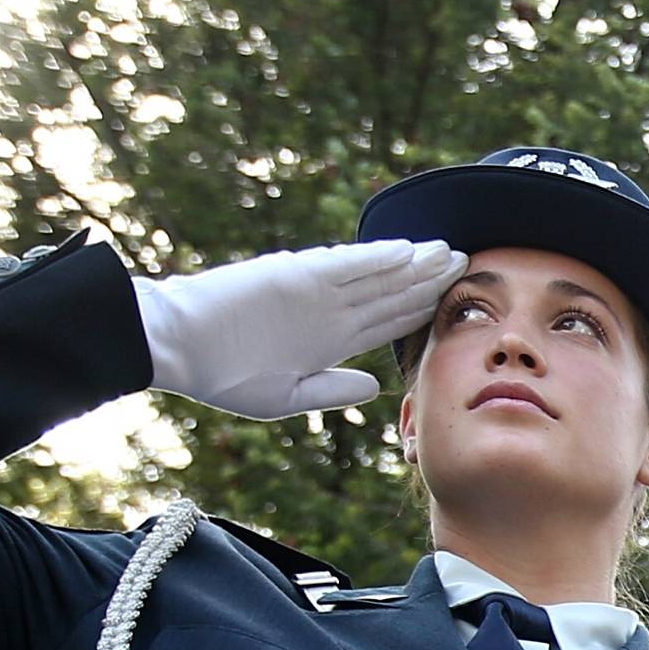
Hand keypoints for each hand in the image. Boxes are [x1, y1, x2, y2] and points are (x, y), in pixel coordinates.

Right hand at [130, 237, 468, 418]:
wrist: (180, 348)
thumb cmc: (224, 377)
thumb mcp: (288, 395)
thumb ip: (333, 388)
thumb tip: (375, 385)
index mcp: (327, 340)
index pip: (385, 323)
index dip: (420, 313)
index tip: (455, 307)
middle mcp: (327, 310)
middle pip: (390, 294)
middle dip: (429, 283)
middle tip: (468, 268)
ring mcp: (313, 289)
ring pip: (376, 275)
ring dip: (413, 265)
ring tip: (450, 255)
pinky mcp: (295, 275)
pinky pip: (344, 266)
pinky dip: (376, 259)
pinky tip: (407, 253)